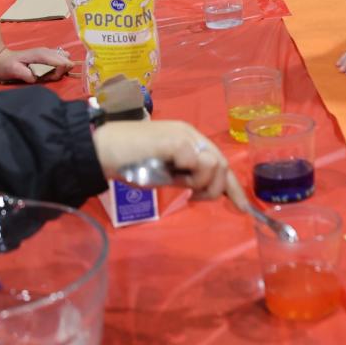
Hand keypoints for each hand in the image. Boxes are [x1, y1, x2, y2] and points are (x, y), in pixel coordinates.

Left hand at [0, 44, 72, 83]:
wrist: (0, 59)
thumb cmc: (6, 66)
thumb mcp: (14, 71)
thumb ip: (27, 75)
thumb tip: (37, 78)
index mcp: (41, 55)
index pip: (62, 62)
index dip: (58, 73)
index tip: (48, 77)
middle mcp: (46, 51)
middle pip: (66, 60)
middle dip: (61, 71)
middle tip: (47, 76)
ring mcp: (47, 52)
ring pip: (65, 59)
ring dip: (59, 69)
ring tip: (46, 74)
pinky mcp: (46, 55)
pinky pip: (59, 59)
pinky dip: (57, 67)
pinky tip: (47, 71)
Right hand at [93, 121, 228, 198]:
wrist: (102, 150)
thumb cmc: (128, 161)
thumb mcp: (164, 173)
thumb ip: (184, 177)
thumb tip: (205, 190)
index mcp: (189, 140)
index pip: (219, 161)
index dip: (232, 186)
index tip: (243, 209)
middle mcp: (190, 135)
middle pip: (222, 164)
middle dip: (214, 188)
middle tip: (192, 195)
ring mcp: (184, 136)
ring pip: (214, 165)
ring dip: (200, 183)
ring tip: (178, 183)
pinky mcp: (176, 141)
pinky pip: (197, 163)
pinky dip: (187, 175)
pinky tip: (170, 174)